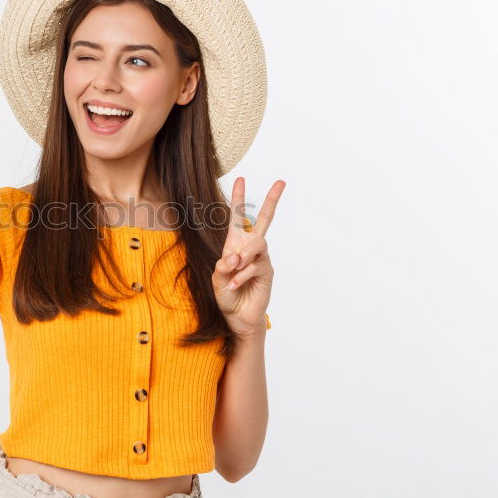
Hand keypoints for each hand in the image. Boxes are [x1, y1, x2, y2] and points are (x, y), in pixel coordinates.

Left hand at [211, 177, 284, 335]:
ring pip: (257, 243)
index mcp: (235, 245)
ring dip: (243, 255)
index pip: (238, 218)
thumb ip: (222, 267)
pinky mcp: (267, 272)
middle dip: (272, 200)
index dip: (238, 199)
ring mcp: (261, 259)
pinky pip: (256, 266)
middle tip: (281, 182)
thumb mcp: (216, 280)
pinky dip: (242, 275)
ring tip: (233, 269)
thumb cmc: (227, 297)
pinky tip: (234, 284)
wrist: (237, 318)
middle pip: (265, 220)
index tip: (240, 179)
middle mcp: (250, 249)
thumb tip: (233, 258)